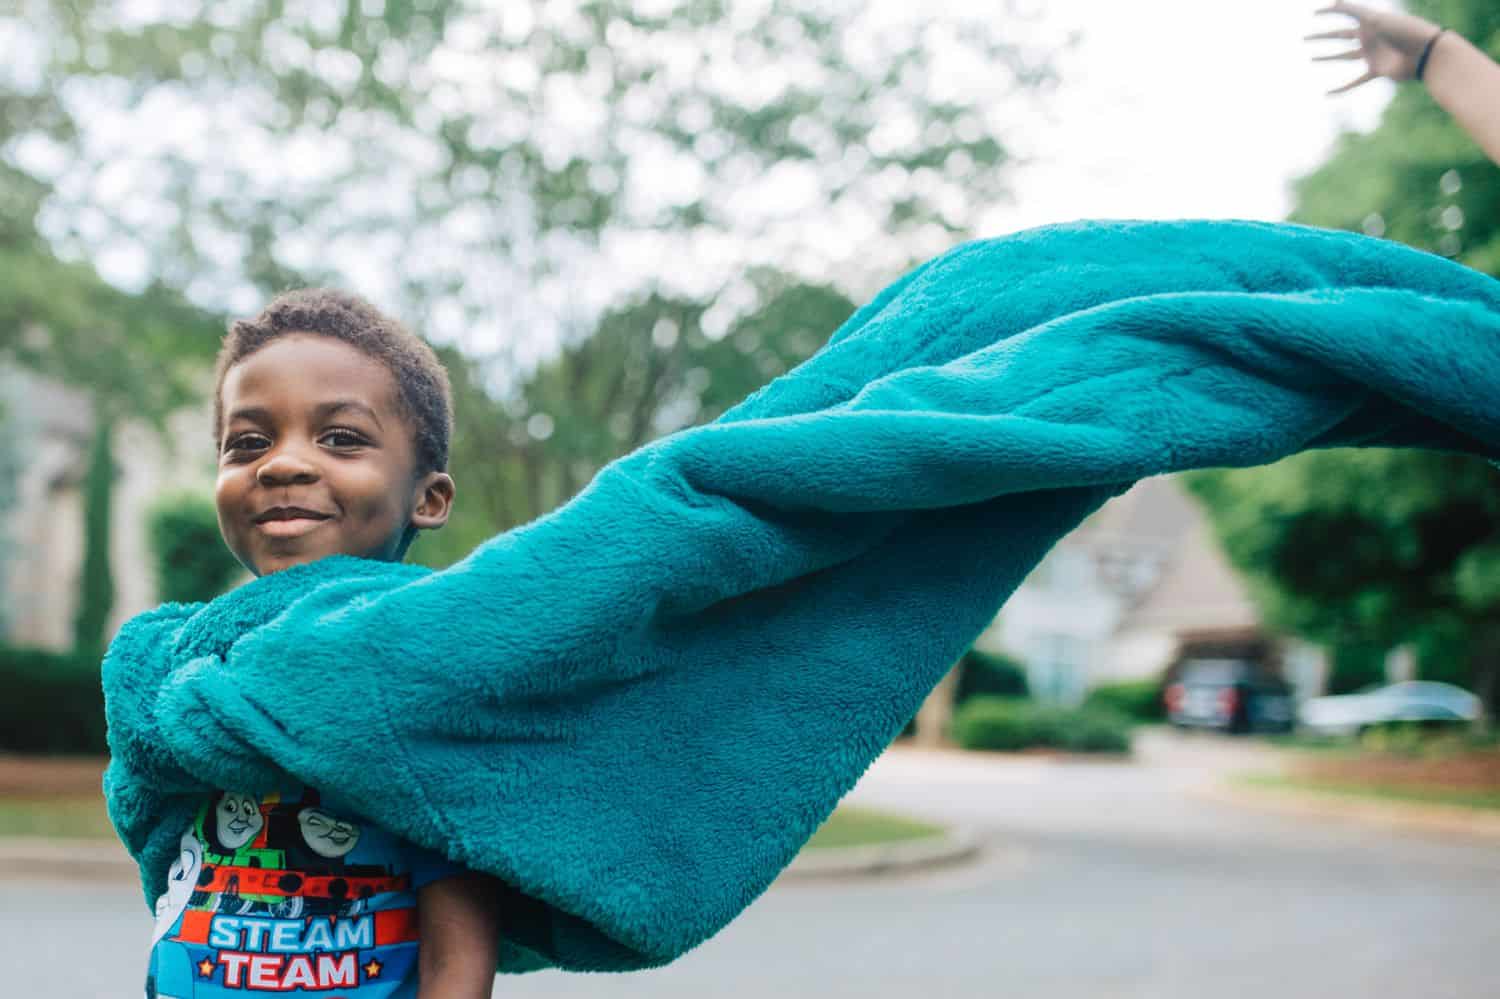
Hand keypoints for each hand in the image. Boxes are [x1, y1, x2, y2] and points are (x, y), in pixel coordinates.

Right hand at [1307, 2, 1442, 92]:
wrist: (1425, 52)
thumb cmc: (1403, 31)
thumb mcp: (1374, 18)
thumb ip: (1353, 10)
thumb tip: (1331, 2)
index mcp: (1369, 21)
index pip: (1344, 14)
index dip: (1328, 13)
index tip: (1312, 13)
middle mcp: (1369, 37)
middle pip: (1339, 36)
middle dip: (1321, 37)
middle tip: (1304, 38)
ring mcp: (1372, 54)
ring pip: (1344, 56)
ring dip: (1328, 56)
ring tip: (1311, 58)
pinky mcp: (1376, 70)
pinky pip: (1356, 81)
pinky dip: (1341, 89)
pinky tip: (1327, 94)